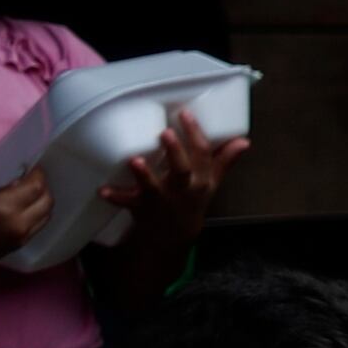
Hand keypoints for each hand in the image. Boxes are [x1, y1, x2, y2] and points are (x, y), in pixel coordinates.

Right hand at [0, 165, 57, 272]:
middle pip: (47, 202)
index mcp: (5, 208)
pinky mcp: (17, 247)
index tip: (34, 167)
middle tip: (33, 179)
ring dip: (42, 202)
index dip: (38, 175)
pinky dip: (37, 215)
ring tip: (29, 193)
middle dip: (43, 187)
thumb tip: (17, 185)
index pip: (36, 187)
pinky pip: (37, 227)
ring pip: (45, 216)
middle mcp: (19, 224)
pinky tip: (25, 208)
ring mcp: (20, 238)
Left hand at [94, 106, 246, 248]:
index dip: (195, 133)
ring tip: (135, 160)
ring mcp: (161, 199)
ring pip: (153, 187)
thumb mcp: (212, 182)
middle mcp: (183, 189)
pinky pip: (127, 203)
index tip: (185, 114)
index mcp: (201, 180)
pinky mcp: (142, 208)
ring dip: (144, 175)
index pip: (203, 154)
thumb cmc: (192, 200)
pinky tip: (103, 190)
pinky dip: (115, 197)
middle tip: (165, 132)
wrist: (175, 233)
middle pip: (182, 170)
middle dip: (174, 152)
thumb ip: (224, 160)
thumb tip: (244, 141)